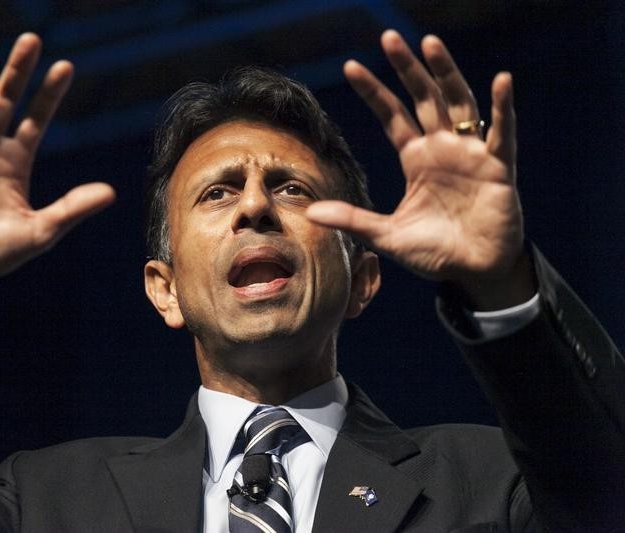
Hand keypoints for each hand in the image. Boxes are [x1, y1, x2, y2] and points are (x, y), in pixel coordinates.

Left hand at [307, 30, 533, 308]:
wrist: (473, 272)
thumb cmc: (433, 252)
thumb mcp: (386, 236)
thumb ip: (353, 220)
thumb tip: (311, 212)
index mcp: (416, 159)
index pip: (392, 116)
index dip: (374, 91)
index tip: (351, 66)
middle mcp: (442, 149)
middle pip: (422, 98)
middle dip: (406, 69)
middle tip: (388, 37)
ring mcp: (470, 155)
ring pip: (459, 103)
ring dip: (446, 73)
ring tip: (431, 43)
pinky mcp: (498, 168)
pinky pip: (502, 133)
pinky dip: (503, 108)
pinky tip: (501, 80)